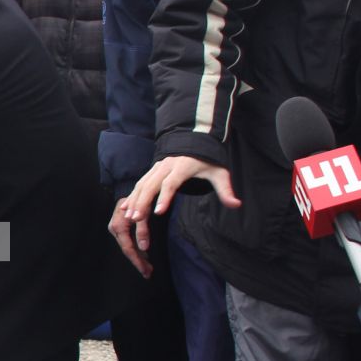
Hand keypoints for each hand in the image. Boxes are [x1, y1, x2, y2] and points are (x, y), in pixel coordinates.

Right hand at [110, 156, 239, 277]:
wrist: (194, 141)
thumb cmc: (207, 160)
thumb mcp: (219, 173)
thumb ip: (225, 190)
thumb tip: (236, 205)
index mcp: (182, 167)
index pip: (171, 184)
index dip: (164, 198)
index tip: (158, 213)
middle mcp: (166, 166)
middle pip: (151, 185)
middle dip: (142, 202)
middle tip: (136, 219)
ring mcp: (156, 168)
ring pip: (142, 184)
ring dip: (134, 200)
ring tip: (130, 217)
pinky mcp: (151, 171)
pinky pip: (139, 184)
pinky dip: (131, 196)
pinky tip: (124, 208)